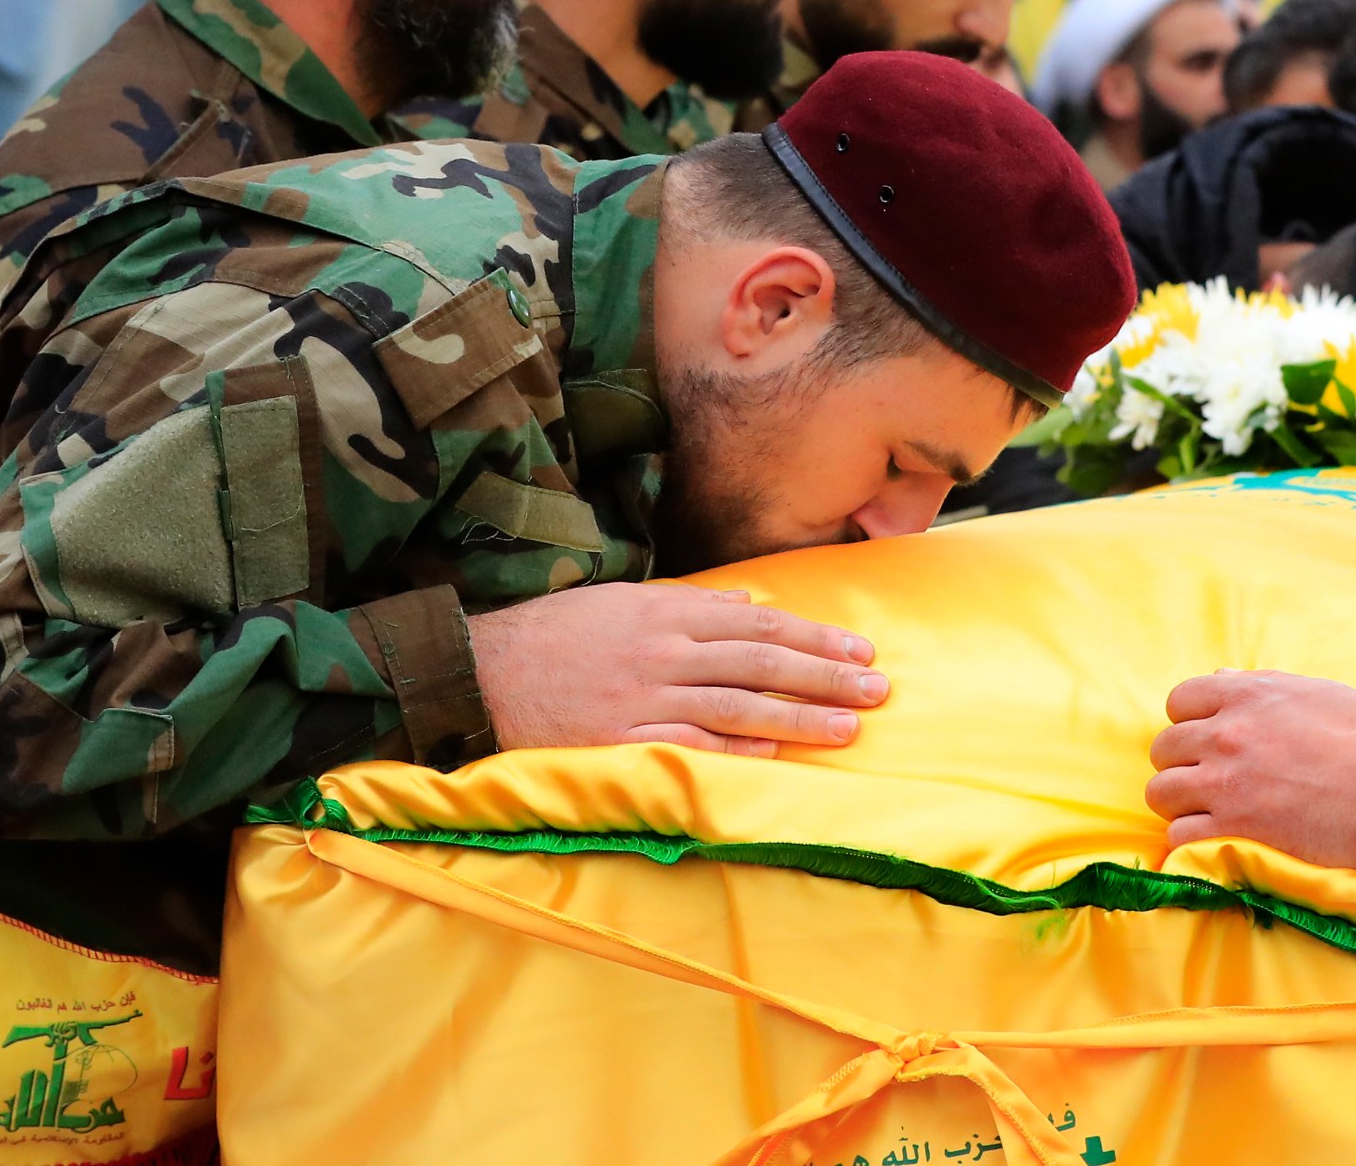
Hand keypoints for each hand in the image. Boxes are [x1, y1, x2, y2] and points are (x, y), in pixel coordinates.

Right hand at [470, 582, 886, 756]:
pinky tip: (775, 755)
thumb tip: (747, 605)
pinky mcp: (619, 741)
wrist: (477, 672)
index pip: (761, 624)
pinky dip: (733, 749)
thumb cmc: (554, 634)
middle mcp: (664, 653)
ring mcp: (642, 699)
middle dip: (826, 676)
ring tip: (848, 726)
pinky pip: (688, 746)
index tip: (860, 649)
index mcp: (668, 614)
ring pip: (737, 706)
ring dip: (798, 717)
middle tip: (878, 688)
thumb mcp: (623, 600)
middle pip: (762, 663)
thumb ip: (690, 605)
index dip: (815, 636)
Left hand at [1145, 670, 1355, 871]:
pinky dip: (1192, 841)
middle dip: (1183, 764)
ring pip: (1161, 793)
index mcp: (1248, 695)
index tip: (1209, 740)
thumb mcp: (1322, 693)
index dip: (1191, 721)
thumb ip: (1263, 686)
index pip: (1180, 700)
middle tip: (1211, 780)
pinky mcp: (1232, 830)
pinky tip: (1216, 839)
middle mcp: (1227, 735)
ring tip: (1208, 812)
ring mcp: (1225, 784)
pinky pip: (1178, 836)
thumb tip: (1220, 678)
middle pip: (1165, 749)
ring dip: (1180, 803)